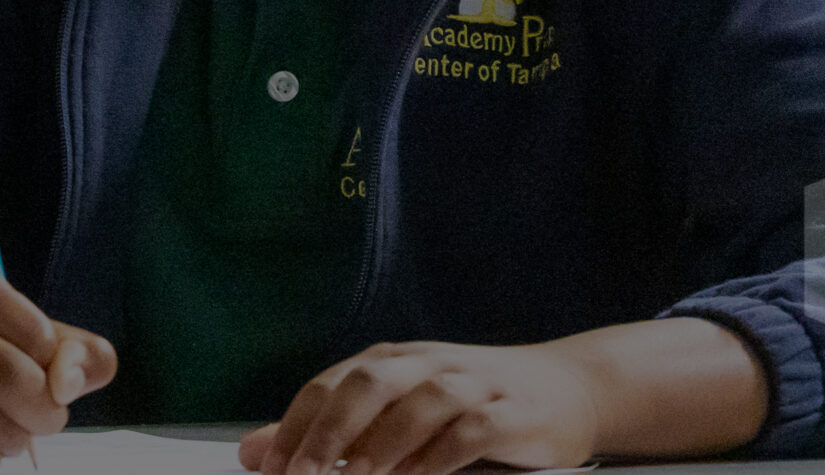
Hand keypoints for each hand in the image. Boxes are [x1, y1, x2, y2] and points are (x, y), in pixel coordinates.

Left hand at [240, 341, 598, 474]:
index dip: (295, 424)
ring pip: (420, 402)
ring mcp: (473, 384)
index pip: (330, 383)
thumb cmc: (472, 402)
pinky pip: (472, 429)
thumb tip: (255, 450)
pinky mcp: (512, 411)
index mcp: (393, 361)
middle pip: (368, 383)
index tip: (270, 466)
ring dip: (383, 442)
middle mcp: (427, 364)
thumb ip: (330, 430)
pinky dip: (440, 454)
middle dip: (329, 429)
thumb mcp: (398, 409)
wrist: (569, 387)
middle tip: (302, 474)